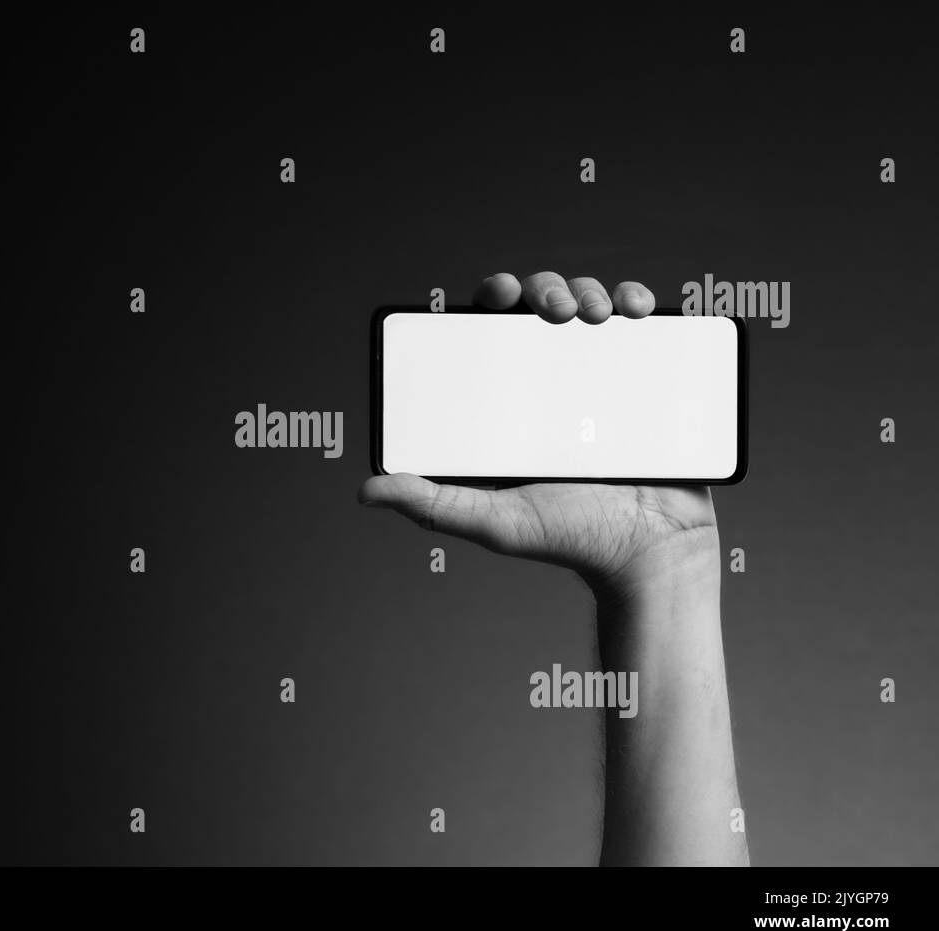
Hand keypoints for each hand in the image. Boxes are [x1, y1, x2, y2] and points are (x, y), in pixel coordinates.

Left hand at [358, 271, 718, 596]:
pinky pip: (639, 327)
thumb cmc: (574, 539)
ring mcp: (602, 378)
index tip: (499, 294)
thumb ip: (434, 504)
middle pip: (540, 309)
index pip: (491, 335)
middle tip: (553, 310)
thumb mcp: (494, 521)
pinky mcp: (646, 379)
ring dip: (590, 290)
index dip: (490, 301)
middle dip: (545, 289)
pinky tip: (634, 310)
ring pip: (589, 306)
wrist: (654, 551)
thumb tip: (366, 491)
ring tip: (597, 316)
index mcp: (513, 406)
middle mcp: (553, 385)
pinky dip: (636, 302)